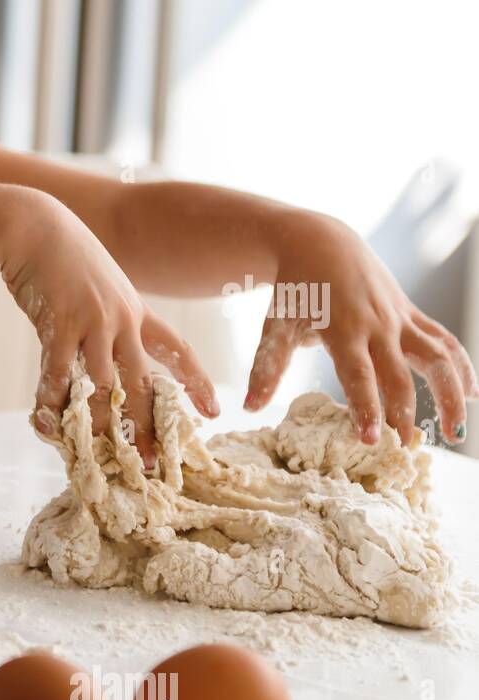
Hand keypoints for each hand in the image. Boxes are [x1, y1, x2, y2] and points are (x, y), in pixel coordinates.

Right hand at [4, 193, 218, 465]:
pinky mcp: (60, 323)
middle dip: (150, 427)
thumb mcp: (98, 284)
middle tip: (156, 464)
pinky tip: (47, 425)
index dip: (195, 382)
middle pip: (142, 383)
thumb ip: (106, 316)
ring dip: (100, 424)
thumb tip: (106, 347)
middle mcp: (122, 319)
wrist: (34, 225)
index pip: (176, 350)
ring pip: (103, 385)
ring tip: (100, 456)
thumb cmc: (63, 257)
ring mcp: (93, 321)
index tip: (214, 412)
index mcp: (136, 311)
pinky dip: (52, 402)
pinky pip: (59, 373)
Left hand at [246, 212, 478, 444]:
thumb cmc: (294, 290)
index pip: (359, 376)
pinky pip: (444, 340)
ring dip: (451, 393)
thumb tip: (248, 408)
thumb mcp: (276, 327)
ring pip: (438, 357)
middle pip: (399, 375)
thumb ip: (266, 369)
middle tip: (404, 451)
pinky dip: (462, 365)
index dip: (366, 408)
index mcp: (343, 331)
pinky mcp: (412, 313)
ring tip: (456, 430)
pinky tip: (472, 394)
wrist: (319, 243)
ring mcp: (400, 318)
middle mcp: (378, 325)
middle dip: (403, 414)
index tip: (369, 440)